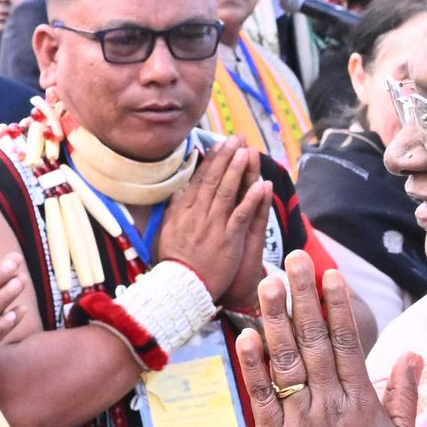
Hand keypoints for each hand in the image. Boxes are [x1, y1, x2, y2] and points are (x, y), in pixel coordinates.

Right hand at [153, 142, 271, 304]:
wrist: (179, 287)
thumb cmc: (174, 263)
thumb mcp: (165, 233)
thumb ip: (172, 211)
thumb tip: (176, 193)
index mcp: (184, 211)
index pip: (199, 180)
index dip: (211, 160)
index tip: (220, 144)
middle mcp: (198, 214)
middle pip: (213, 180)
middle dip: (226, 157)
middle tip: (237, 138)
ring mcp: (213, 226)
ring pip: (227, 192)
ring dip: (238, 170)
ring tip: (247, 152)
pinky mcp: (227, 240)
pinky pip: (241, 216)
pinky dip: (250, 200)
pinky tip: (261, 186)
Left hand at [233, 251, 420, 426]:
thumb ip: (404, 392)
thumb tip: (412, 353)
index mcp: (361, 400)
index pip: (347, 342)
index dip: (337, 305)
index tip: (329, 274)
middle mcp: (331, 403)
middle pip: (315, 340)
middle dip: (302, 296)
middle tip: (291, 258)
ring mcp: (302, 420)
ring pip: (287, 361)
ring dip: (275, 319)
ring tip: (265, 283)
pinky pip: (262, 398)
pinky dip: (253, 368)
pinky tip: (246, 337)